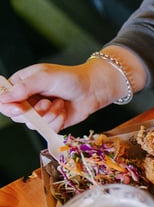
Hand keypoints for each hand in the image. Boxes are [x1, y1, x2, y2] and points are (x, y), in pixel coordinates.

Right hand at [0, 45, 144, 132]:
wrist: (92, 90)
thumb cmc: (70, 78)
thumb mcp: (45, 77)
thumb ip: (24, 87)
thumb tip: (4, 97)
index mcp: (21, 84)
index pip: (3, 99)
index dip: (8, 106)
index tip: (20, 108)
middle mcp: (27, 99)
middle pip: (15, 115)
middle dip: (33, 111)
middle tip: (45, 103)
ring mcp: (39, 112)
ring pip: (32, 123)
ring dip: (48, 115)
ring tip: (59, 102)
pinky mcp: (51, 122)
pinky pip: (47, 128)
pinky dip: (57, 121)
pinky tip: (63, 109)